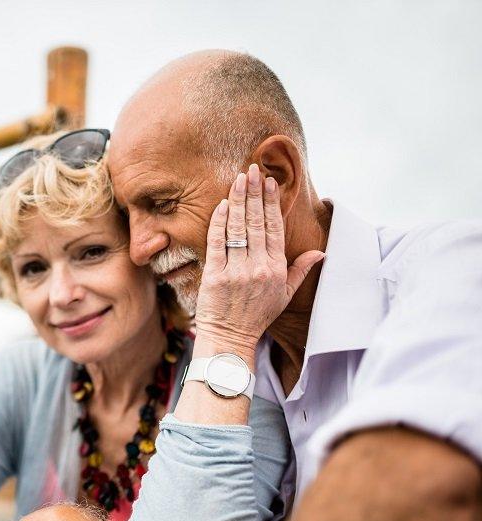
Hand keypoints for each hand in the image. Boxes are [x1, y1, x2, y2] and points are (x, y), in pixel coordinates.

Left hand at [194, 164, 323, 359]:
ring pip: (238, 229)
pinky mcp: (214, 275)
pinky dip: (220, 222)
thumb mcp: (285, 295)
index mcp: (276, 269)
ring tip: (239, 178)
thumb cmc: (257, 315)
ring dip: (239, 200)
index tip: (270, 182)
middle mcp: (258, 267)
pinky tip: (223, 204)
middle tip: (253, 169)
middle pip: (257, 223)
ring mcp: (236, 271)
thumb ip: (301, 270)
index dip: (272, 203)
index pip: (275, 228)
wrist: (230, 337)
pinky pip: (217, 243)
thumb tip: (321, 252)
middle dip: (255, 193)